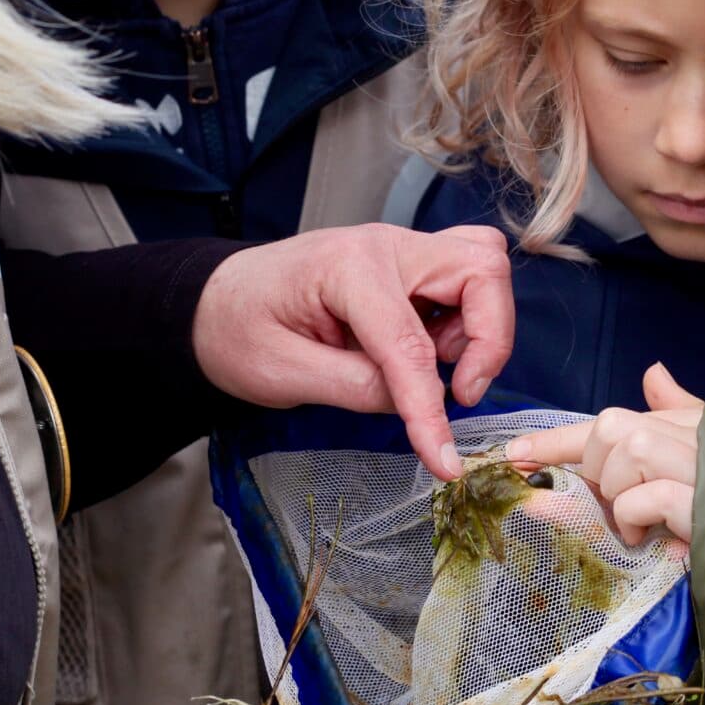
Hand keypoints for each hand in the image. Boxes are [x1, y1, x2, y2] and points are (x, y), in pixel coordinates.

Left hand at [191, 223, 512, 479]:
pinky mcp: (410, 266)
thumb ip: (353, 388)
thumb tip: (415, 405)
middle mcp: (386, 246)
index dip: (430, 408)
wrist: (215, 301)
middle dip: (489, 339)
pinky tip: (431, 350)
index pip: (410, 343)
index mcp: (347, 268)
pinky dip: (468, 319)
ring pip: (483, 266)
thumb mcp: (280, 373)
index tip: (444, 459)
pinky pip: (467, 278)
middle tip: (459, 392)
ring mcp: (402, 250)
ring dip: (480, 327)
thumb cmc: (236, 329)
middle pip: (481, 270)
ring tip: (437, 369)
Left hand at [507, 363, 703, 544]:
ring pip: (624, 454)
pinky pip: (647, 497)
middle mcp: (688, 435)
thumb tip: (654, 373)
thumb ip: (677, 411)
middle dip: (601, 472)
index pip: (609, 422)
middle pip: (610, 431)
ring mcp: (696, 466)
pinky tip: (663, 539)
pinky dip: (643, 519)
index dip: (557, 439)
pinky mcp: (702, 502)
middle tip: (625, 508)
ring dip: (623, 498)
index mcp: (684, 424)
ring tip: (648, 526)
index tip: (513, 455)